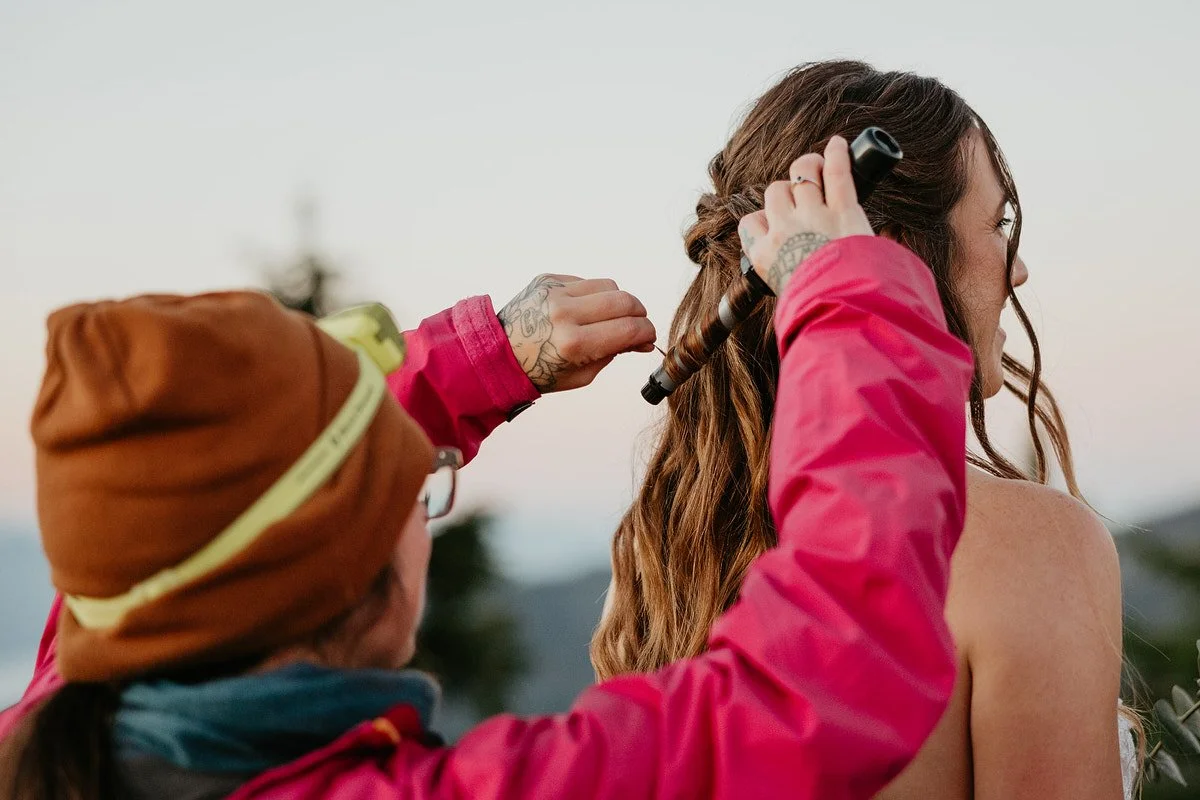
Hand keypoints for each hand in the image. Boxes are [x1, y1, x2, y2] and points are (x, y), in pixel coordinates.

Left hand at [498, 275, 655, 392]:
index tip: (648, 337)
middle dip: (639, 313)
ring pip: (608, 285)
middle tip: (638, 324)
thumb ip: (614, 354)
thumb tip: (641, 339)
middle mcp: (564, 314)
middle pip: (624, 301)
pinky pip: (584, 281)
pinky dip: (593, 294)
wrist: (498, 353)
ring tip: (611, 317)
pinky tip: (584, 310)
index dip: (646, 332)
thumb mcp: (582, 375)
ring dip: (618, 301)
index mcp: (573, 344)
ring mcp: (554, 292)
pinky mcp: (547, 279)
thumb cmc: (541, 370)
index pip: (628, 329)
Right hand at [738, 136, 873, 295]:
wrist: (843, 311)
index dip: (763, 221)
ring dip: (808, 169)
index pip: (751, 222)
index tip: (775, 226)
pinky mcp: (843, 210)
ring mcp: (813, 216)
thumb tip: (787, 282)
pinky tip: (839, 143)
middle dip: (786, 194)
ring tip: (816, 168)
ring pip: (801, 175)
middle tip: (803, 201)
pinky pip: (836, 172)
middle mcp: (783, 229)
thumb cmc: (815, 310)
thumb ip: (780, 279)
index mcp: (763, 254)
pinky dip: (838, 154)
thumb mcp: (783, 298)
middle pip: (774, 192)